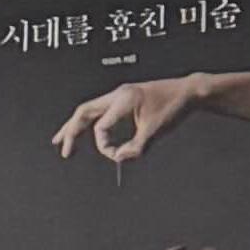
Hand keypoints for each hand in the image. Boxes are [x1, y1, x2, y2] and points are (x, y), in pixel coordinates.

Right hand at [53, 68, 249, 163]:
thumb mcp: (155, 131)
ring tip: (61, 140)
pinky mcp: (124, 100)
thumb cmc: (174, 106)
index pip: (101, 127)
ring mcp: (120, 96)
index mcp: (123, 99)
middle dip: (71, 131)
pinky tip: (83, 131)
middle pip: (84, 113)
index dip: (105, 146)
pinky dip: (89, 122)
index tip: (118, 155)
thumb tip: (120, 159)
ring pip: (89, 110)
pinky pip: (100, 111)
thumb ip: (136, 148)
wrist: (189, 91)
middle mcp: (118, 95)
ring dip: (75, 126)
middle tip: (63, 149)